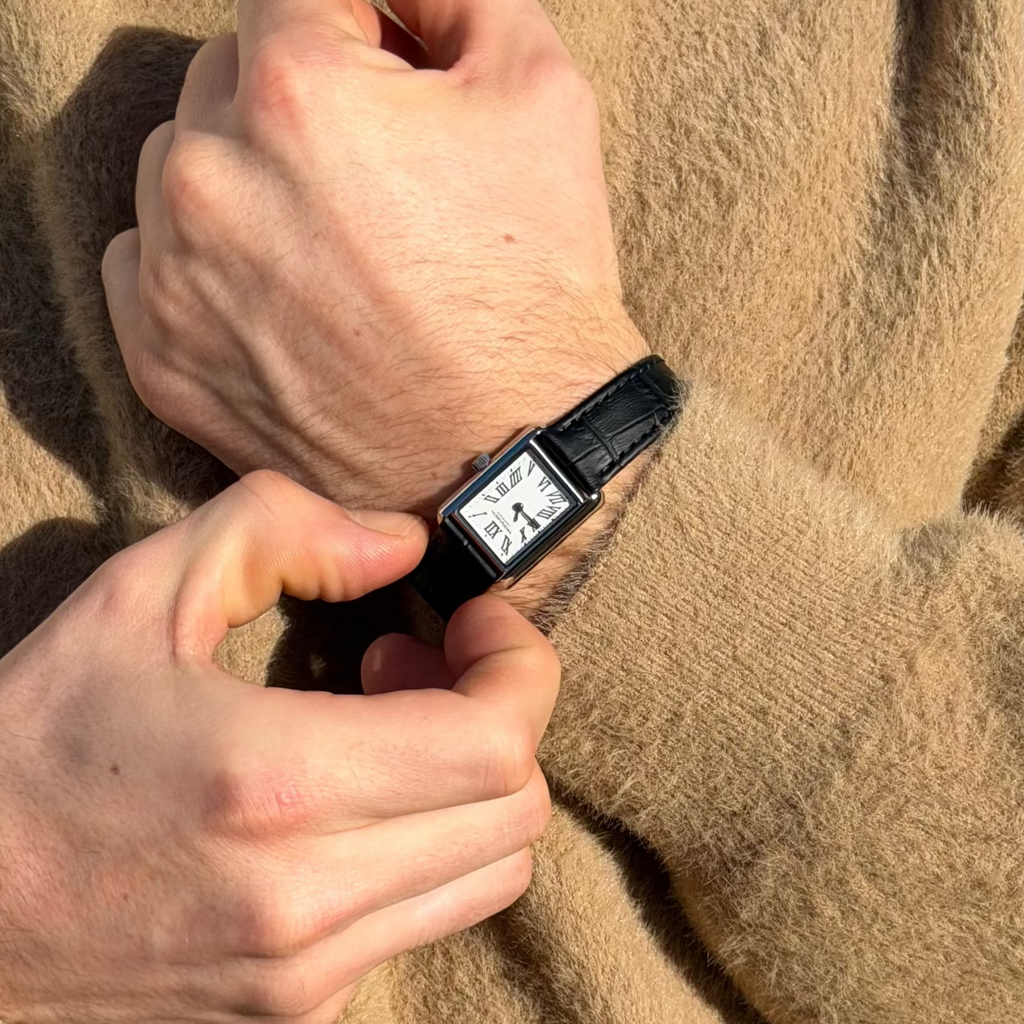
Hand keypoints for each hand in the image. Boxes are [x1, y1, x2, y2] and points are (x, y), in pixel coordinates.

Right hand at [0, 471, 558, 1022]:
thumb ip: (279, 532)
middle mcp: (304, 899)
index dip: (518, 666)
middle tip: (421, 660)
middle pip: (514, 811)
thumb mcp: (137, 596)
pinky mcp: (292, 1014)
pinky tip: (353, 799)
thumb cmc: (33, 745)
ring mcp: (304, 976)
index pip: (495, 743)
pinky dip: (428, 846)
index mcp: (275, 786)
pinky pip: (421, 919)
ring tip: (389, 725)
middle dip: (501, 714)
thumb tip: (402, 545)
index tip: (476, 620)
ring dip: (474, 783)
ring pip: (489, 874)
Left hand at [101, 0, 648, 541]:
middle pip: (230, 77)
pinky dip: (201, 260)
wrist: (516, 457)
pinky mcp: (164, 362)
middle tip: (379, 176)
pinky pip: (147, 263)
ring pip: (181, 168)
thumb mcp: (541, 91)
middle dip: (302, 102)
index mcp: (295, 90)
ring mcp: (176, 279)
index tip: (396, 84)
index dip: (361, 31)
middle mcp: (208, 178)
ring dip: (245, 180)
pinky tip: (277, 289)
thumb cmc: (536, 286)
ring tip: (332, 244)